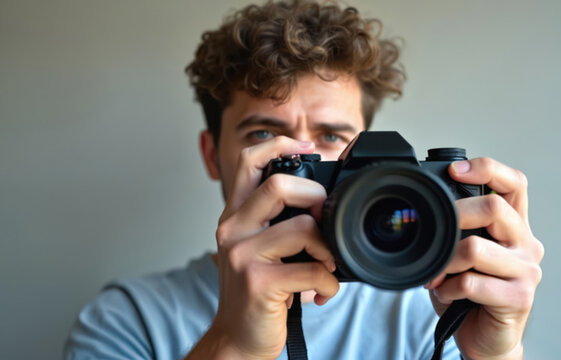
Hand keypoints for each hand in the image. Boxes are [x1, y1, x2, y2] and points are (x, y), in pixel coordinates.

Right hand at [186, 136, 339, 359]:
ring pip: (302, 227)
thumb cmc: (257, 293)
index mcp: (234, 215)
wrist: (238, 338)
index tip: (309, 147)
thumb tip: (322, 198)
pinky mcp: (257, 282)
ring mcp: (242, 255)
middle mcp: (232, 229)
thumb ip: (277, 221)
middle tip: (324, 220)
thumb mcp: (258, 248)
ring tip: (326, 265)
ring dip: (327, 248)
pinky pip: (311, 269)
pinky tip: (322, 291)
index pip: (248, 160)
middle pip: (279, 185)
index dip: (280, 144)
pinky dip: (328, 283)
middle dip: (316, 197)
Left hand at [425, 157, 543, 359]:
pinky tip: (446, 293)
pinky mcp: (519, 297)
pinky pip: (471, 282)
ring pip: (475, 248)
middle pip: (495, 208)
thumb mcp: (463, 253)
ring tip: (436, 274)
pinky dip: (448, 288)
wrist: (485, 338)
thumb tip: (427, 206)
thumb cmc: (470, 293)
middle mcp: (526, 244)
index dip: (487, 169)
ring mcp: (527, 271)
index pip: (514, 183)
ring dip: (445, 262)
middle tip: (434, 233)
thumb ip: (458, 229)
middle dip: (455, 216)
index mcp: (515, 226)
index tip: (454, 171)